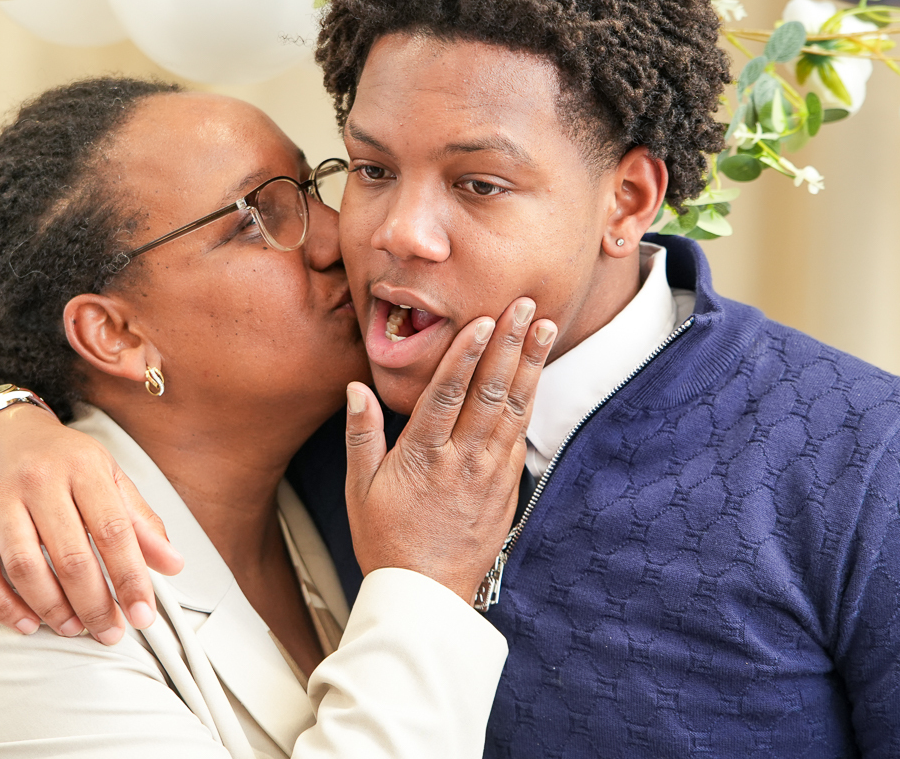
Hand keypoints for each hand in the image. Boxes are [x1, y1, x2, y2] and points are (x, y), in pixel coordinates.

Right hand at [0, 402, 183, 642]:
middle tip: (110, 633)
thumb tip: (174, 565)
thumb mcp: (107, 475)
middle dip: (95, 605)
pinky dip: (4, 606)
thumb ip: (140, 520)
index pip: (114, 531)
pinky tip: (27, 623)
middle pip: (71, 557)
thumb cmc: (60, 459)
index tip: (144, 615)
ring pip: (25, 568)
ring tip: (74, 628)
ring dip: (53, 609)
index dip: (131, 578)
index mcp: (83, 467)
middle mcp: (38, 478)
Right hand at [344, 297, 556, 602]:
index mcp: (423, 457)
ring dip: (529, 364)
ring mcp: (490, 474)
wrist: (427, 594)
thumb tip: (357, 388)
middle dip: (509, 344)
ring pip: (514, 409)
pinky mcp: (507, 487)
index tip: (483, 321)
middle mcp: (462, 461)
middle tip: (523, 305)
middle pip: (490, 393)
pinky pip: (520, 435)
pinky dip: (529, 400)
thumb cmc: (386, 539)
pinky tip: (535, 373)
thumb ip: (361, 434)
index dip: (466, 354)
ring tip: (543, 327)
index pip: (448, 395)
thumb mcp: (359, 489)